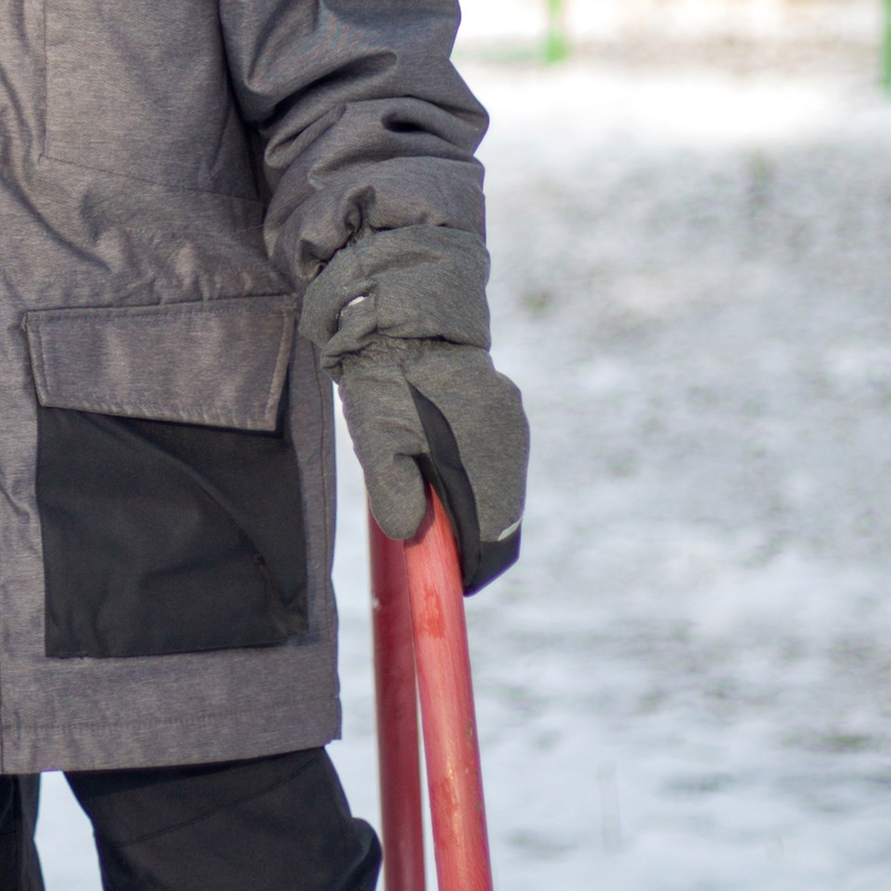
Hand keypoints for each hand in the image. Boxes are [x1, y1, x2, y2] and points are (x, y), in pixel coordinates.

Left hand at [332, 344, 525, 593]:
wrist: (403, 311)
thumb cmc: (384, 378)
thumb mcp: (377, 438)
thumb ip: (394, 492)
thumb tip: (412, 536)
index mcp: (485, 455)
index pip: (493, 536)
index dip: (472, 564)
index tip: (449, 579)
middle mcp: (511, 441)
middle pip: (502, 515)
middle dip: (470, 534)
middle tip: (432, 540)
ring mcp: (513, 422)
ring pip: (501, 486)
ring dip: (472, 502)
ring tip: (429, 496)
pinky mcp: (505, 407)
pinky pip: (498, 458)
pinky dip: (474, 474)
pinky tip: (441, 463)